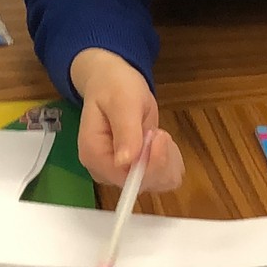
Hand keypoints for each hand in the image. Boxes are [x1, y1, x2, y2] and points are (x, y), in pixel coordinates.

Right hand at [70, 48, 183, 192]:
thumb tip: (124, 162)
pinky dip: (171, 161)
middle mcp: (106, 172)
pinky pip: (164, 178)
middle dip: (161, 158)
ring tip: (158, 134)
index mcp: (95, 156)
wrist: (113, 83)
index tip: (160, 135)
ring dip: (168, 158)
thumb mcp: (122, 101)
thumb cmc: (114, 86)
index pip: (127, 178)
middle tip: (159, 131)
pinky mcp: (136, 172)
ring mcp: (122, 174)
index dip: (151, 163)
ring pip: (159, 182)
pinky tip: (162, 143)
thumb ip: (125, 131)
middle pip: (144, 183)